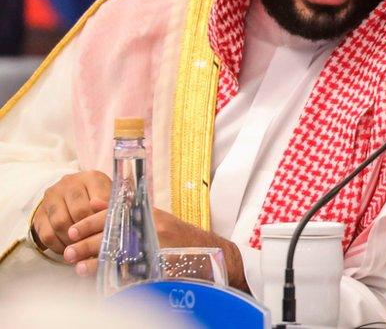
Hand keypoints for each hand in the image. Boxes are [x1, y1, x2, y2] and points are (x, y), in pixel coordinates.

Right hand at [30, 170, 110, 253]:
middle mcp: (68, 184)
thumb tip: (111, 219)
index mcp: (91, 178)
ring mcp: (51, 198)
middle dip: (89, 232)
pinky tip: (68, 249)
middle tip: (96, 244)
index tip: (108, 233)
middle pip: (79, 212)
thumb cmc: (98, 199)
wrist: (69, 197)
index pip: (98, 201)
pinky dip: (59, 246)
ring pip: (61, 224)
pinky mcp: (39, 214)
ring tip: (83, 248)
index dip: (102, 220)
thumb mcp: (110, 198)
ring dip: (72, 241)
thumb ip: (112, 207)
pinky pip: (47, 235)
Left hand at [64, 199, 248, 291]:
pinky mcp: (158, 265)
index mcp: (148, 213)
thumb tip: (99, 209)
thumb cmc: (182, 238)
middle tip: (68, 250)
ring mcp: (155, 247)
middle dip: (86, 242)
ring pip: (115, 252)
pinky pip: (129, 270)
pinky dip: (112, 275)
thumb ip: (134, 214)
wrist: (212, 255)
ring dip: (93, 261)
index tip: (73, 230)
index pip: (113, 213)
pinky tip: (99, 281)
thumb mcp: (159, 219)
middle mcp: (151, 227)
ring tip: (77, 267)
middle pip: (110, 233)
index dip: (89, 221)